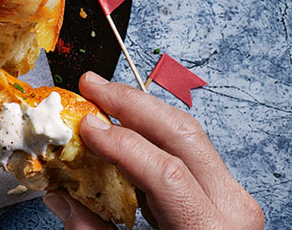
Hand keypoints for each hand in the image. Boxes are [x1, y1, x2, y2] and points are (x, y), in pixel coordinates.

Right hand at [43, 71, 263, 229]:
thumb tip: (58, 195)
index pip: (167, 171)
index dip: (122, 144)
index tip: (85, 126)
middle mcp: (232, 207)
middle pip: (183, 135)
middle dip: (131, 103)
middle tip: (90, 85)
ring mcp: (233, 197)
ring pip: (188, 134)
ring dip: (140, 110)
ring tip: (102, 96)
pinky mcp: (224, 194)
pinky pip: (187, 150)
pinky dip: (151, 133)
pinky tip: (123, 124)